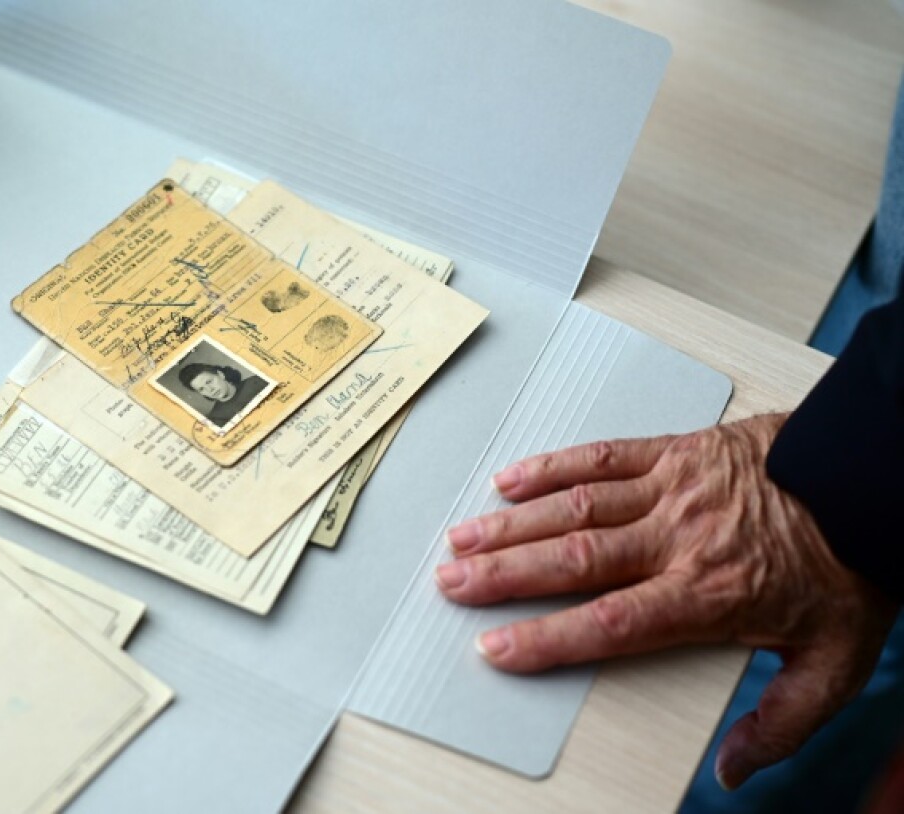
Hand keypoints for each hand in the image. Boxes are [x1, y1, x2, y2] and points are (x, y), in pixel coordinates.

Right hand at [434, 413, 898, 789]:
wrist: (871, 476)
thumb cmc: (846, 565)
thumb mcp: (833, 664)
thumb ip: (779, 722)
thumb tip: (733, 771)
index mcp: (707, 594)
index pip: (608, 623)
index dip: (545, 639)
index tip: (495, 647)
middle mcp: (678, 539)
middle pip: (574, 560)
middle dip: (503, 576)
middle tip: (451, 584)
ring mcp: (672, 489)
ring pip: (576, 507)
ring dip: (513, 524)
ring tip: (462, 538)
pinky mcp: (674, 452)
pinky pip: (603, 455)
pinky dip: (553, 467)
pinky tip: (513, 479)